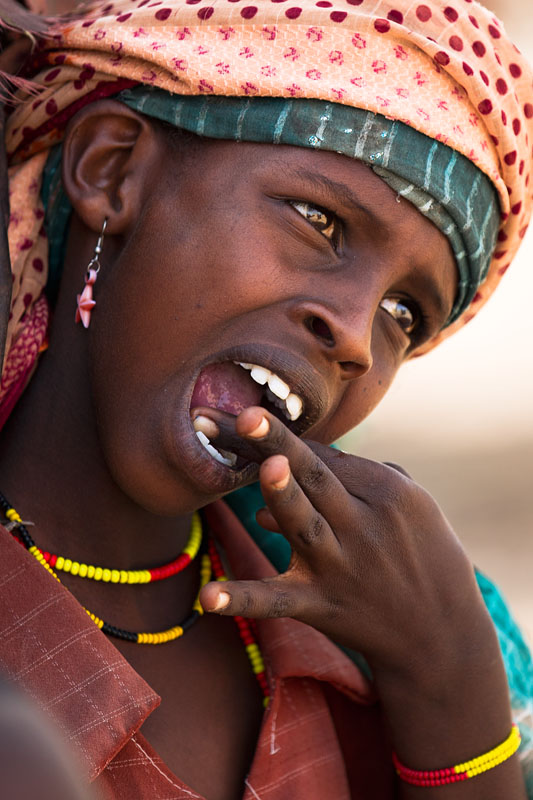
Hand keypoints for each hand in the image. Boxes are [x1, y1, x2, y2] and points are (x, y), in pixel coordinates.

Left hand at [199, 406, 484, 675]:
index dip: (285, 437)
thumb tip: (289, 474)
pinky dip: (244, 598)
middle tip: (246, 415)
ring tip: (265, 467)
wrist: (442, 634)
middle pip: (314, 475)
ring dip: (284, 496)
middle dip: (279, 444)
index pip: (326, 458)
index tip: (247, 416)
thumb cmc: (420, 555)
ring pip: (306, 525)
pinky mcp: (321, 605)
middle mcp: (364, 525)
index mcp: (388, 493)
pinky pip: (278, 602)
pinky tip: (208, 598)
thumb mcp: (412, 507)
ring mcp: (340, 566)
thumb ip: (355, 481)